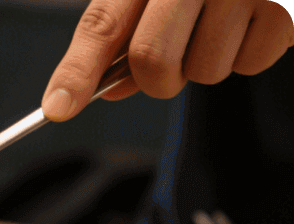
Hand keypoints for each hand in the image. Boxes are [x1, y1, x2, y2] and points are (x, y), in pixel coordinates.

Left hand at [42, 0, 293, 120]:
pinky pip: (251, 62)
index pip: (101, 24)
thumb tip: (105, 90)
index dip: (76, 71)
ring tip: (226, 21)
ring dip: (209, 62)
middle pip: (151, 60)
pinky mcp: (284, 7)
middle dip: (158, 79)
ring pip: (204, 70)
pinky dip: (249, 53)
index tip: (57, 109)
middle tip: (177, 57)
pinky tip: (256, 19)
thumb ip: (131, 34)